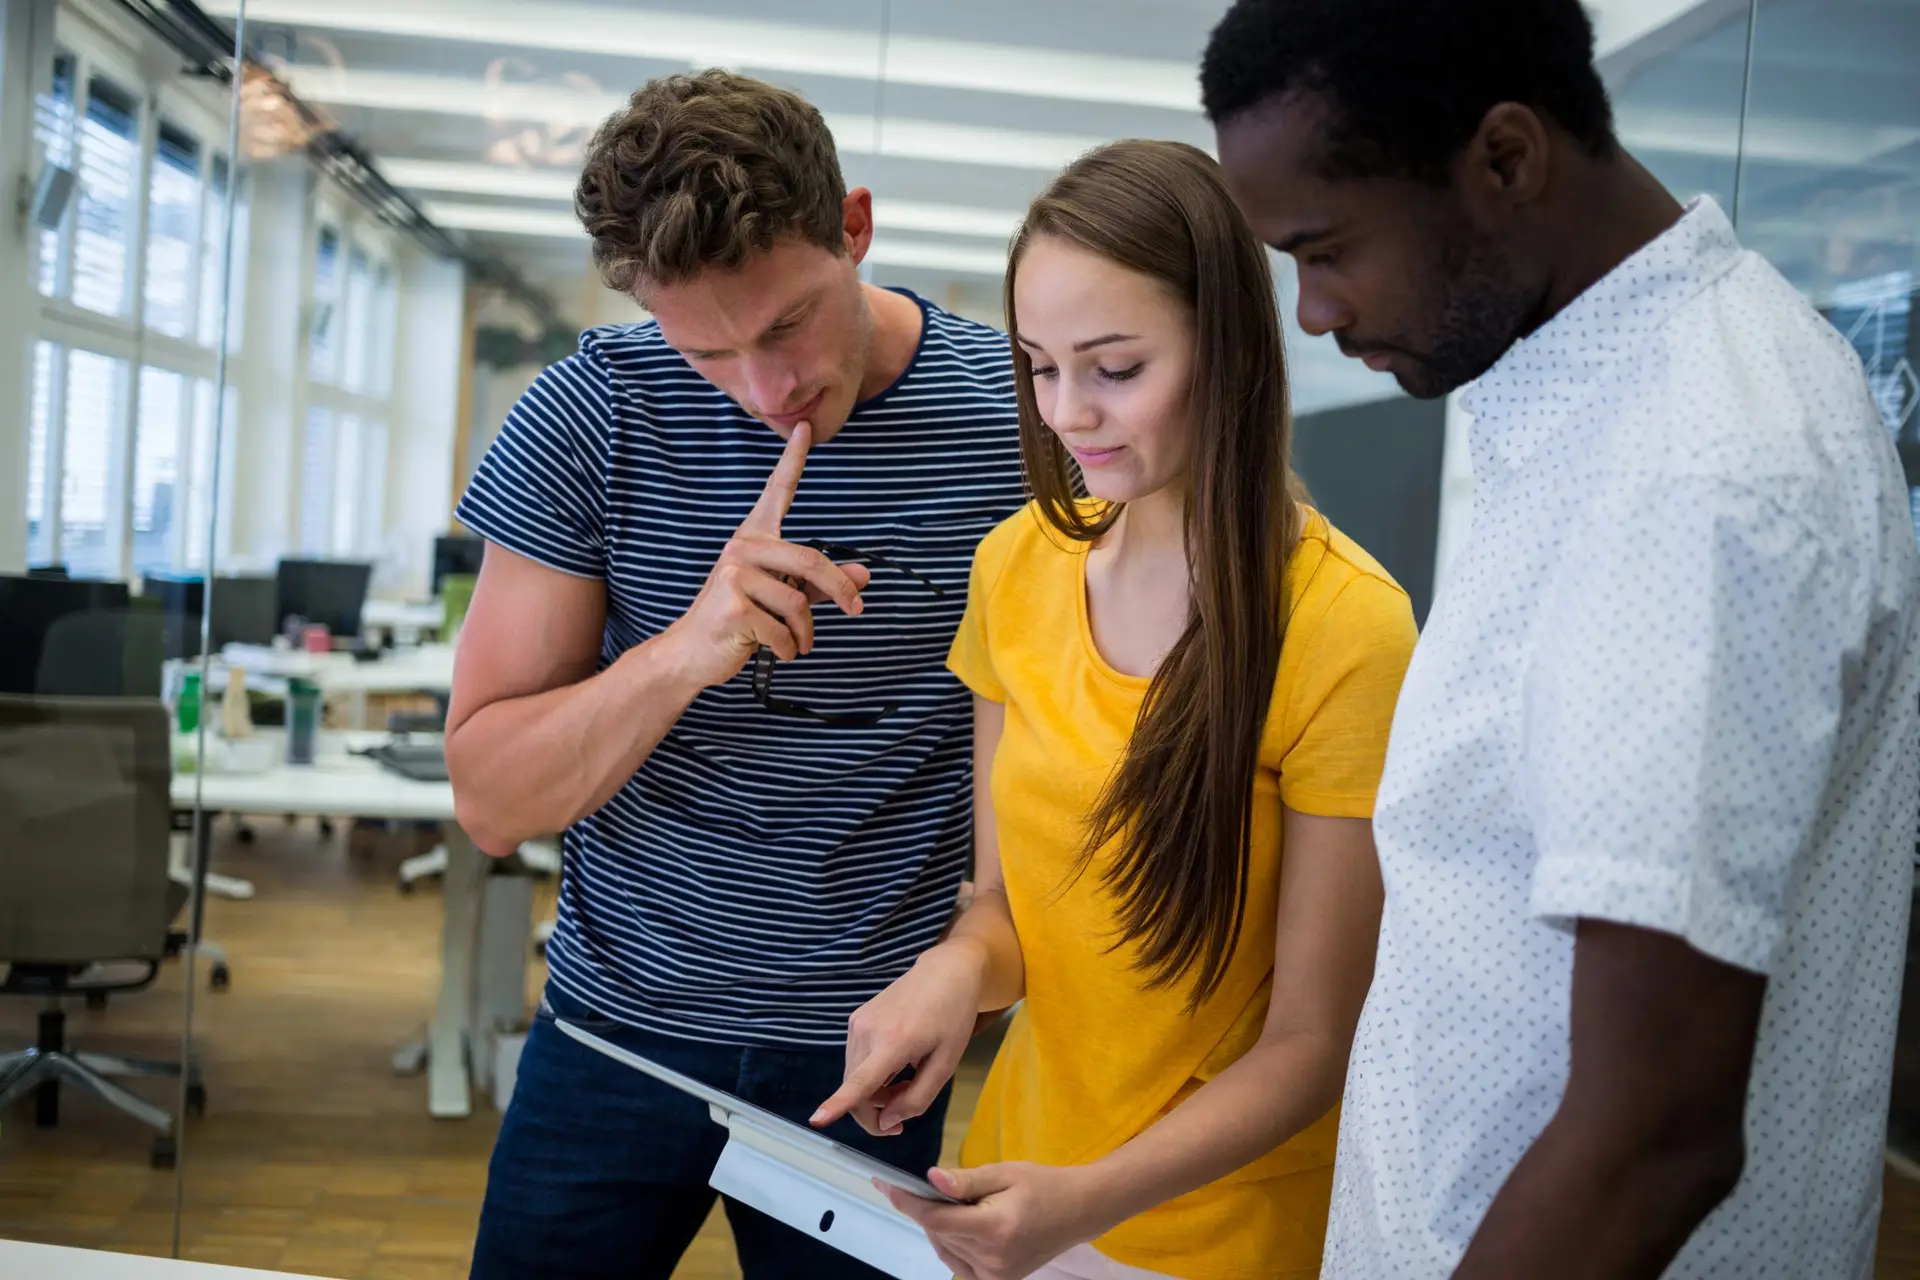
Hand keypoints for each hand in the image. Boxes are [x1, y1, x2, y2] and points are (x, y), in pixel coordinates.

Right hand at [658, 422, 872, 688]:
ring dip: (805, 632)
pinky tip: (776, 651)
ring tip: (795, 642)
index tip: (806, 427)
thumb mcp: (782, 598)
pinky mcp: (734, 605)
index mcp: (754, 538)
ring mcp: (734, 574)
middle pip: (810, 561)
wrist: (692, 652)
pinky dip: (788, 648)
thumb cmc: (739, 620)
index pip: (776, 492)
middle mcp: (742, 548)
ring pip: (798, 603)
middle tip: (857, 611)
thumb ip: (821, 586)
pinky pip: (783, 629)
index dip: (792, 459)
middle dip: (840, 590)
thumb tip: (865, 576)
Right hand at [812, 941, 985, 1135]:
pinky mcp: (855, 1019)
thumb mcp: (947, 1064)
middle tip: (904, 1115)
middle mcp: (868, 1031)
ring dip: (875, 1093)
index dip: (838, 1103)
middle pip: (856, 1088)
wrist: (944, 972)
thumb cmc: (952, 1018)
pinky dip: (872, 1074)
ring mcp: (858, 1023)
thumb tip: (886, 1122)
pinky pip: (856, 1060)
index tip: (816, 1120)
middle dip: (875, 1112)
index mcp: (895, 1042)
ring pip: (854, 1077)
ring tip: (907, 1080)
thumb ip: (918, 1098)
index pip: (862, 1081)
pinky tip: (897, 1063)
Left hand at [882, 1163, 1111, 1279]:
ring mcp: (996, 1276)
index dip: (906, 1201)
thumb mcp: (1005, 1172)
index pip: (935, 1218)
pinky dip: (951, 1244)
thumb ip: (966, 1179)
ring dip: (941, 1226)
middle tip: (940, 1186)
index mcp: (995, 1228)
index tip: (883, 1183)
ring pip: (945, 1248)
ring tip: (964, 1205)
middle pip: (939, 1232)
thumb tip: (930, 1179)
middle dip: (929, 1208)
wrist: (1079, 1211)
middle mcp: (993, 1259)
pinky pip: (958, 1264)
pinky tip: (964, 1226)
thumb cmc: (1043, 1185)